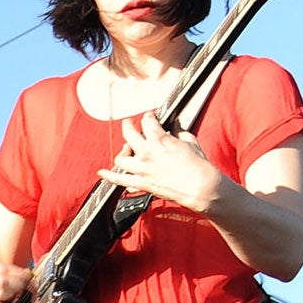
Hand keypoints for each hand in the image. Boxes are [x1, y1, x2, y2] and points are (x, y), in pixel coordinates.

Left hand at [97, 112, 228, 213]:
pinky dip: (109, 176)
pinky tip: (102, 173)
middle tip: (129, 123)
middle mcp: (147, 152)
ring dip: (122, 151)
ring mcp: (142, 168)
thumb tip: (175, 129)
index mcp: (160, 139)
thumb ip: (179, 133)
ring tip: (126, 148)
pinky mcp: (141, 183)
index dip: (148, 116)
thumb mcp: (190, 141)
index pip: (148, 122)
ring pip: (121, 156)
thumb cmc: (198, 165)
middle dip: (128, 125)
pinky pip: (119, 179)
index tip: (149, 116)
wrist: (200, 186)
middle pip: (129, 133)